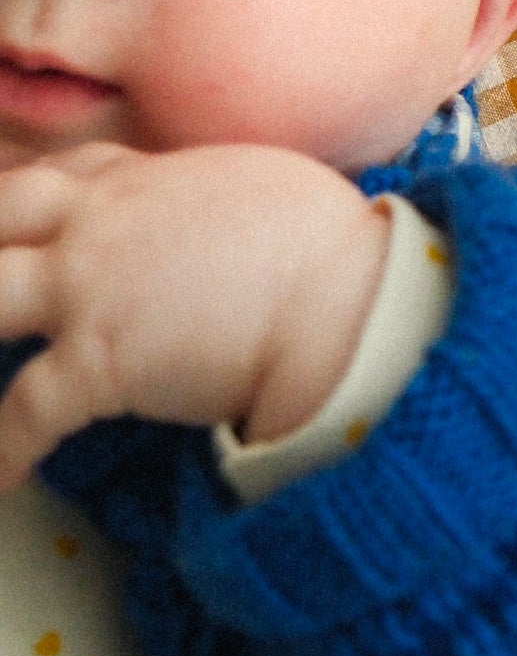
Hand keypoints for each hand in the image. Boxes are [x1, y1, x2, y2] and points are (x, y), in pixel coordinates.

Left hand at [0, 144, 390, 490]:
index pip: (59, 177)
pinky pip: (26, 410)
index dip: (26, 201)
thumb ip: (206, 200)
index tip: (22, 224)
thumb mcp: (255, 186)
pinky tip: (1, 477)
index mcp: (139, 183)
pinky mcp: (99, 364)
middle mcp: (97, 228)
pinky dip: (4, 448)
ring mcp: (89, 293)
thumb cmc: (327, 243)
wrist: (344, 297)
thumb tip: (221, 222)